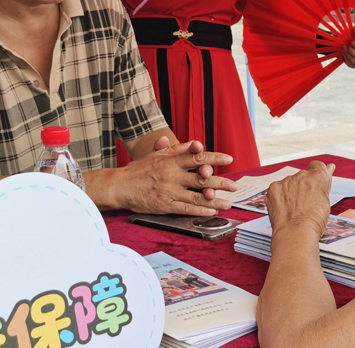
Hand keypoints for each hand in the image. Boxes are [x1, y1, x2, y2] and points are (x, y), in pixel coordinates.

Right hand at [109, 140, 236, 215]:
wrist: (120, 185)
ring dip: (214, 200)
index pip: (197, 157)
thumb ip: (176, 149)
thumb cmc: (139, 169)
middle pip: (201, 178)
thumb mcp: (157, 154)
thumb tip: (194, 143)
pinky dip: (200, 211)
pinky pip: (186, 208)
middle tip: (234, 185)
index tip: (229, 159)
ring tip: (228, 203)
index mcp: (171, 161)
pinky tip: (211, 212)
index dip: (214, 158)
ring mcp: (169, 191)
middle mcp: (172, 175)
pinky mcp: (165, 205)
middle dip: (220, 182)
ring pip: (196, 196)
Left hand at [265, 161, 333, 237]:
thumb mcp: (325, 201)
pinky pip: (277, 190)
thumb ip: (325, 182)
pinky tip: (284, 209)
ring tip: (294, 210)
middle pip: (302, 176)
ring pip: (289, 183)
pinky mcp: (273, 188)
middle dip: (303, 186)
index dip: (316, 176)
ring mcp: (286, 181)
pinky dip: (279, 197)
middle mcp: (301, 175)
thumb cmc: (314, 221)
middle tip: (305, 203)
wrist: (296, 233)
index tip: (314, 185)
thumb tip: (330, 167)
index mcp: (317, 176)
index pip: (317, 166)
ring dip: (291, 192)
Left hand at [342, 40, 354, 68]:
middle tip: (346, 46)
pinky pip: (351, 65)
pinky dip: (346, 60)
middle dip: (352, 51)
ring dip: (347, 55)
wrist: (350, 47)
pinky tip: (344, 54)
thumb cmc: (354, 41)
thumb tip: (353, 29)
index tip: (351, 42)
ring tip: (344, 49)